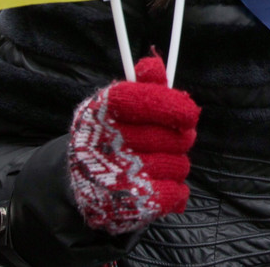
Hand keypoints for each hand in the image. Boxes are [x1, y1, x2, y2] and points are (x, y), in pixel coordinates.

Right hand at [68, 53, 199, 234]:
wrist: (80, 187)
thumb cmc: (109, 139)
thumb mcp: (118, 108)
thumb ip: (142, 86)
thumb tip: (155, 64)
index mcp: (101, 114)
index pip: (141, 100)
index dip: (171, 105)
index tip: (189, 113)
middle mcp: (106, 144)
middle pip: (173, 136)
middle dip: (179, 138)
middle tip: (170, 139)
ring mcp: (117, 177)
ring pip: (179, 164)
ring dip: (176, 164)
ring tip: (157, 163)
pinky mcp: (130, 205)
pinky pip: (176, 192)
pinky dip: (176, 190)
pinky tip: (160, 185)